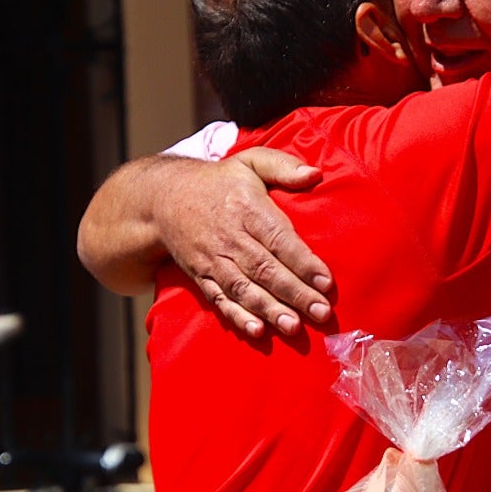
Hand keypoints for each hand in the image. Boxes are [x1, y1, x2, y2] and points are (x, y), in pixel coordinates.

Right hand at [158, 148, 333, 336]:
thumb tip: (315, 174)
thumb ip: (283, 166)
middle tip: (321, 312)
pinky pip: (220, 299)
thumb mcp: (250, 161)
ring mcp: (214, 259)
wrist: (164, 198)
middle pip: (265, 269)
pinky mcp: (202, 276)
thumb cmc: (219, 181)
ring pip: (244, 288)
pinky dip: (237, 316)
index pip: (278, 238)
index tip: (326, 281)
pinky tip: (256, 330)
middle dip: (294, 293)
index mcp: (246, 208)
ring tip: (293, 327)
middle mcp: (230, 237)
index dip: (302, 262)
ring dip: (270, 310)